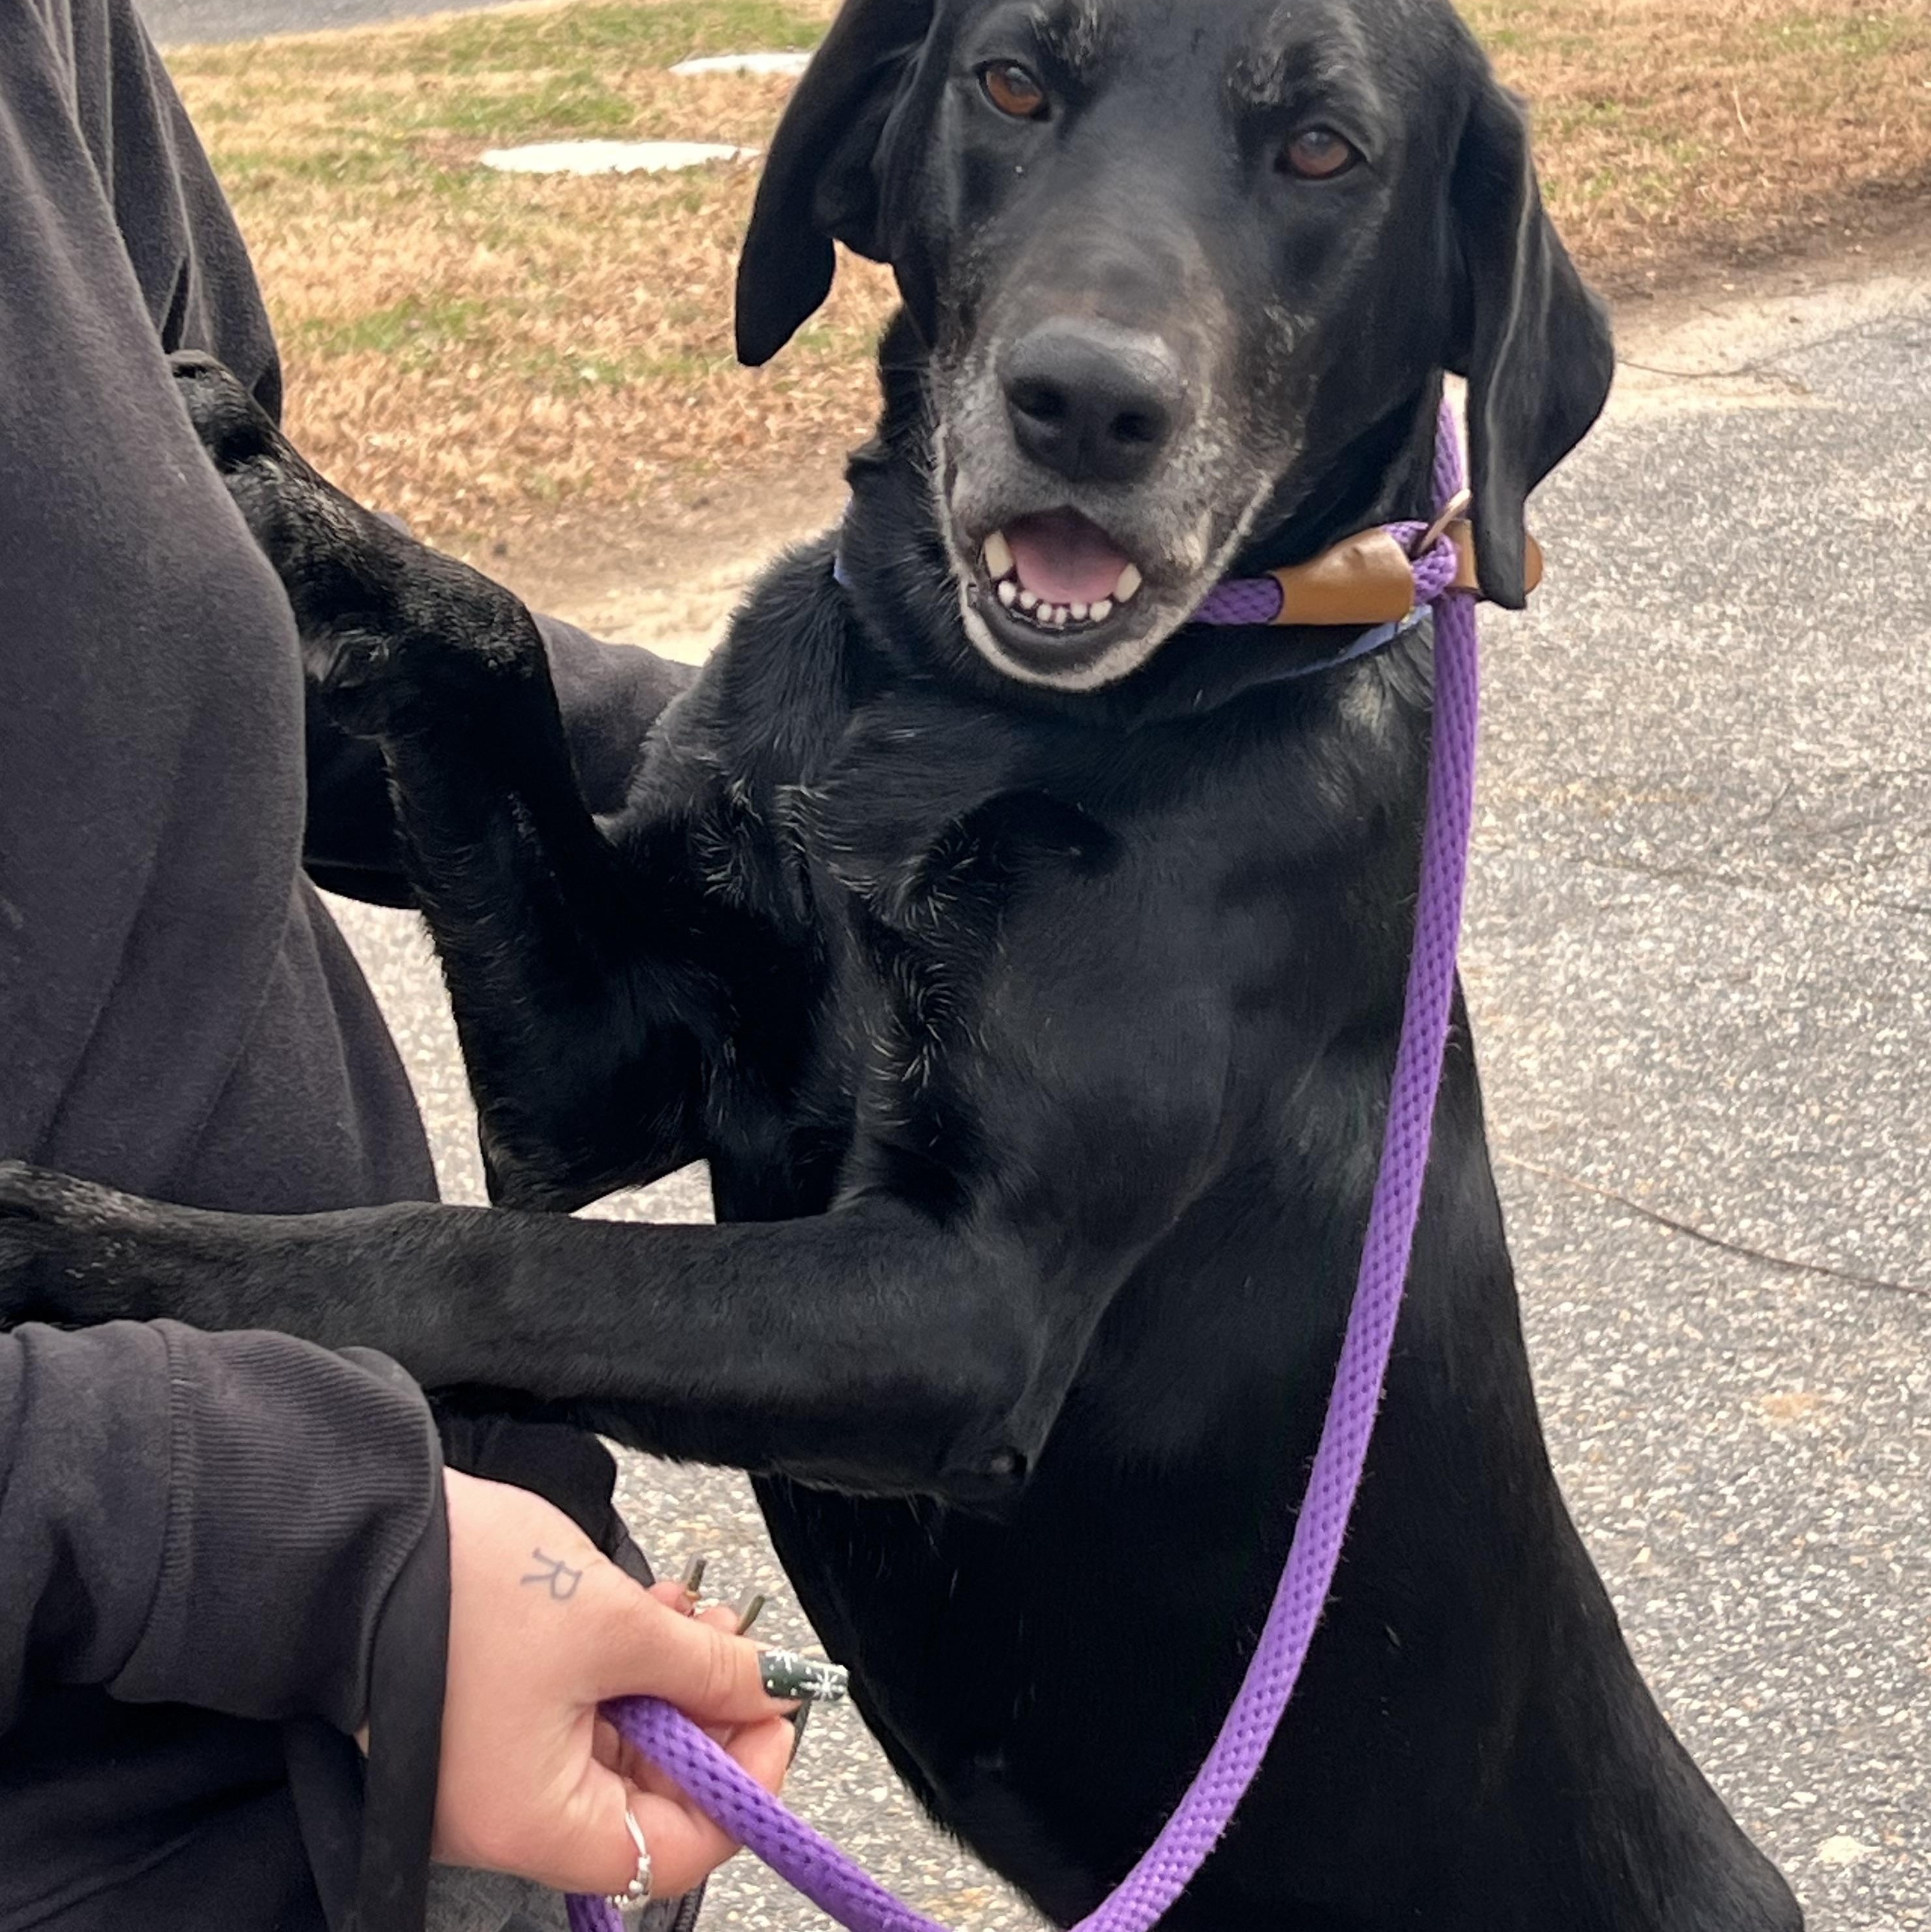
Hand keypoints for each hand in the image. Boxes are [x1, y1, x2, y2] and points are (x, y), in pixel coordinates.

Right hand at [427, 1470, 796, 1894]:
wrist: (357, 1538)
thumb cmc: (464, 1591)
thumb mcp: (613, 1623)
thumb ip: (706, 1667)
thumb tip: (777, 1690)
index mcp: (533, 1823)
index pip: (671, 1852)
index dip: (741, 1786)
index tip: (774, 1713)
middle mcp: (509, 1818)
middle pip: (649, 1800)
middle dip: (708, 1719)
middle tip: (741, 1649)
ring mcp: (495, 1772)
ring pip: (620, 1748)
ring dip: (673, 1685)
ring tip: (699, 1617)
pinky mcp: (487, 1722)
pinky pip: (580, 1716)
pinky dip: (628, 1671)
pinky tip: (656, 1614)